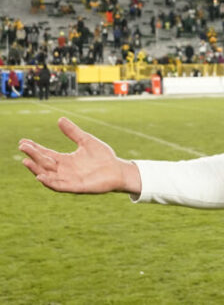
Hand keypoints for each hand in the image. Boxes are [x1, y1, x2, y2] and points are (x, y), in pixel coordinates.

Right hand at [18, 117, 141, 194]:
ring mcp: (69, 179)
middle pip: (44, 164)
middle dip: (33, 156)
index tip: (23, 141)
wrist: (118, 170)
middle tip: (22, 147)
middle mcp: (64, 170)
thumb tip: (60, 119)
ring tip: (26, 161)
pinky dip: (49, 182)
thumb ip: (73, 132)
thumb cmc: (103, 156)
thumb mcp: (86, 141)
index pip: (46, 154)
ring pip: (48, 176)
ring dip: (36, 169)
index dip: (35, 148)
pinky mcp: (76, 187)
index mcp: (65, 160)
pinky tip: (41, 176)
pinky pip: (59, 186)